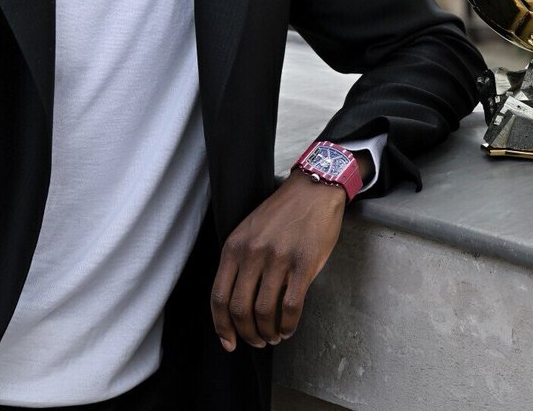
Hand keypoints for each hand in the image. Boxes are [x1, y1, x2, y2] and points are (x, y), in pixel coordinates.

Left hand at [210, 170, 346, 351]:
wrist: (313, 190)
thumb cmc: (282, 212)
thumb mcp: (250, 230)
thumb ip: (241, 261)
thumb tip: (237, 302)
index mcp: (235, 246)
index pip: (219, 296)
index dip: (222, 326)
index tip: (228, 343)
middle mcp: (252, 253)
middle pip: (239, 309)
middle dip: (246, 334)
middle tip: (256, 342)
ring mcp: (277, 259)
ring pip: (264, 312)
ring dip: (267, 333)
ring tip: (273, 336)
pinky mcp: (303, 265)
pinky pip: (290, 307)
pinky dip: (287, 325)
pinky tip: (288, 328)